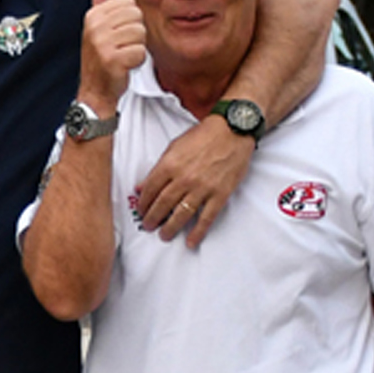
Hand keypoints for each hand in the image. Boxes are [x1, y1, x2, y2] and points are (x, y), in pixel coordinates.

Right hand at [81, 0, 145, 106]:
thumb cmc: (102, 59)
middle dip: (135, 34)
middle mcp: (95, 27)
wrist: (95, 92)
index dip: (130, 20)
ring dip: (137, 48)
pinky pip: (140, 52)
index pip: (129, 3)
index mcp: (93, 15)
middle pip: (137, 17)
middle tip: (121, 47)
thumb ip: (100, 3)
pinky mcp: (112, 60)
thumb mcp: (98, 28)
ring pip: (141, 34)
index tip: (118, 35)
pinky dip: (137, 62)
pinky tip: (124, 67)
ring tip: (123, 56)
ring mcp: (102, 44)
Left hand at [134, 116, 253, 245]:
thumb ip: (158, 168)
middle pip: (162, 205)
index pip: (150, 190)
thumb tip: (142, 186)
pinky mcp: (219, 195)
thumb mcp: (174, 146)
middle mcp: (184, 178)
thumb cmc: (203, 136)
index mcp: (170, 165)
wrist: (232, 130)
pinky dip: (198, 232)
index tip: (141, 211)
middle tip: (148, 226)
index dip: (143, 204)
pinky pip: (206, 218)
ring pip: (181, 215)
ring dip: (170, 228)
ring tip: (164, 235)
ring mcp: (202, 188)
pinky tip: (190, 241)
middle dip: (152, 219)